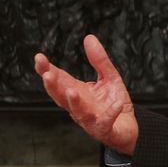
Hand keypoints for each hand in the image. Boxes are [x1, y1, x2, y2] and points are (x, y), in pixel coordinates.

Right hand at [34, 34, 138, 155]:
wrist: (129, 129)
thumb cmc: (114, 103)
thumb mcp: (109, 78)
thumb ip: (99, 60)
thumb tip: (89, 37)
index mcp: (77, 92)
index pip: (59, 79)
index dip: (47, 70)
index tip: (39, 58)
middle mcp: (79, 106)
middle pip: (61, 96)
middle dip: (53, 86)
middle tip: (46, 74)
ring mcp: (90, 119)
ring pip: (78, 112)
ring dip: (74, 102)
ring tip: (72, 90)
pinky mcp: (105, 129)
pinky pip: (106, 122)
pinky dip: (110, 113)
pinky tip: (116, 105)